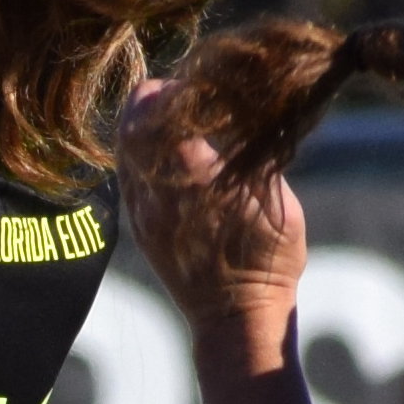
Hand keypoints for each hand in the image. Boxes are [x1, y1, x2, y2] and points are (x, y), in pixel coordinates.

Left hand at [117, 75, 309, 348]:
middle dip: (150, 101)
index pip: (169, 119)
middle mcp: (160, 197)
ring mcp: (143, 214)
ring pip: (124, 151)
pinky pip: (126, 175)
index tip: (193, 84)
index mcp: (198, 184)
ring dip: (139, 123)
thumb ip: (258, 161)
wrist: (236, 319)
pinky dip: (136, 150)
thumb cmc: (270, 261)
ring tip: (161, 108)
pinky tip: (155, 143)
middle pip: (136, 129)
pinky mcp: (138, 226)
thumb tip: (250, 116)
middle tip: (170, 88)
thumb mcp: (278, 204)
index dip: (177, 93)